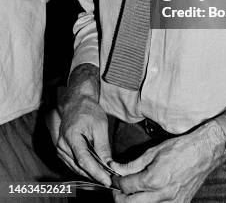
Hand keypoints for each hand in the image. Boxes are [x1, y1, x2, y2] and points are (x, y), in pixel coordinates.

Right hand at [56, 66, 111, 185]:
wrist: (76, 102)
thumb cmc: (88, 110)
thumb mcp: (100, 126)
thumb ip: (103, 146)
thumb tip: (109, 165)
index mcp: (71, 137)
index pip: (84, 160)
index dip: (96, 172)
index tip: (107, 180)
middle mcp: (62, 145)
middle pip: (79, 166)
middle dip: (95, 175)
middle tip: (109, 181)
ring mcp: (60, 149)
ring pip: (75, 167)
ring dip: (89, 173)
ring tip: (104, 177)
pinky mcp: (62, 151)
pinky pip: (73, 163)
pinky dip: (83, 168)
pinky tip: (94, 170)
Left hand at [111, 122, 224, 201]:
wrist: (204, 153)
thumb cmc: (181, 148)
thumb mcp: (154, 151)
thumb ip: (134, 164)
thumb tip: (116, 168)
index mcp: (154, 179)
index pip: (126, 186)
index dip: (116, 182)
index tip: (114, 179)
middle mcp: (162, 195)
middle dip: (120, 197)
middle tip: (118, 190)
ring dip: (133, 202)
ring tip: (131, 193)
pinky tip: (147, 197)